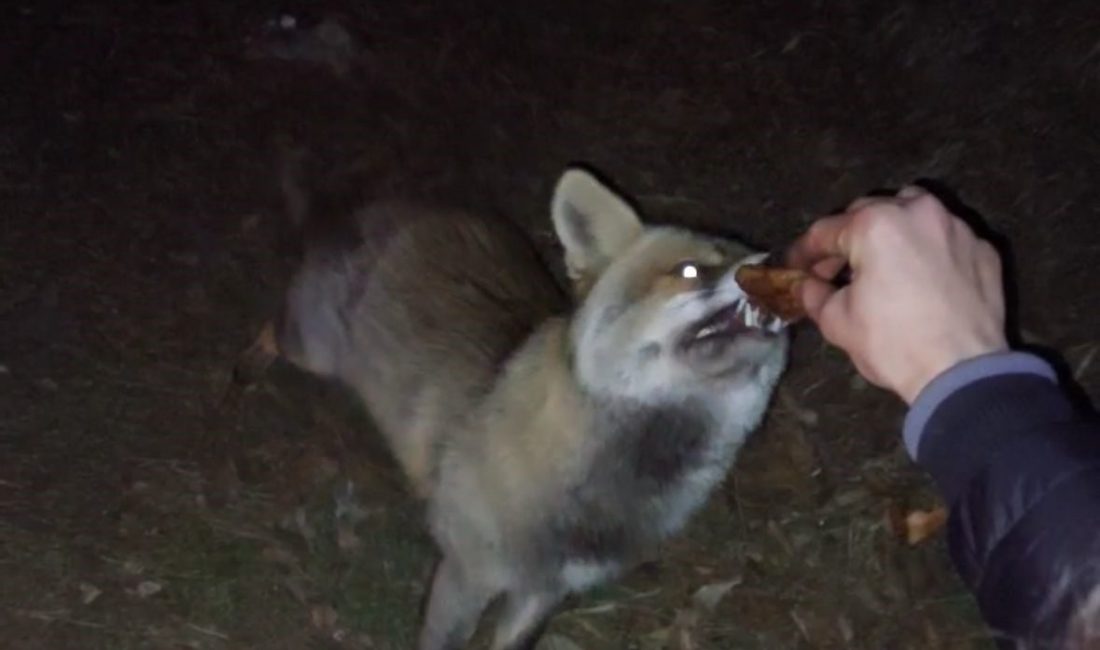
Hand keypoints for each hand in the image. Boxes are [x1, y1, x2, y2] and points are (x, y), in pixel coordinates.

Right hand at [787, 186, 1008, 403]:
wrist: (962, 373)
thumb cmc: (892, 344)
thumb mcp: (837, 322)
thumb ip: (815, 294)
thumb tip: (808, 286)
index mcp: (875, 224)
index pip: (826, 231)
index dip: (804, 252)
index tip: (794, 267)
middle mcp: (918, 212)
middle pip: (870, 212)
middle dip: (848, 238)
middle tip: (835, 269)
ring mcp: (956, 227)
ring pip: (913, 213)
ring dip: (891, 231)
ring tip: (882, 263)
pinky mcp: (984, 248)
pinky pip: (945, 239)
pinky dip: (928, 251)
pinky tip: (922, 279)